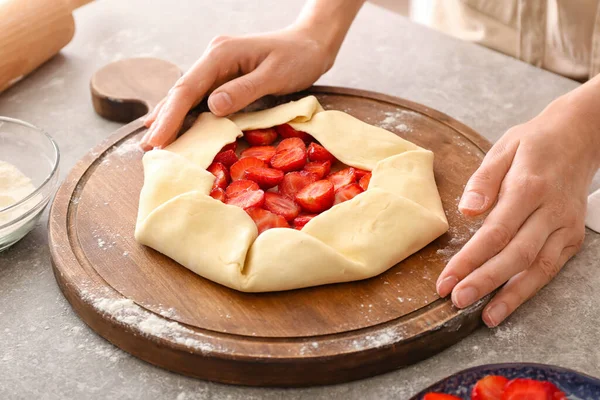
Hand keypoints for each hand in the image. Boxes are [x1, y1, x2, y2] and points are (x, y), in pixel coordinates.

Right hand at [140, 26, 335, 149]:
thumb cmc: (298, 58)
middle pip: (181, 91)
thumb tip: (212, 107)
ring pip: (187, 94)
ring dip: (169, 117)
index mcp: (221, 54)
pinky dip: (185, 111)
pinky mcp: (224, 74)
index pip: (188, 89)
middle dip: (163, 119)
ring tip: (153, 141)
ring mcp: (217, 65)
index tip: (158, 140)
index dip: (171, 116)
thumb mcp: (275, 75)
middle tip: (147, 148)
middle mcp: (213, 57)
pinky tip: (171, 122)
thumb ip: (244, 90)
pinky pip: (199, 95)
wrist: (310, 44)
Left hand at [436, 96, 599, 326]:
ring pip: (538, 267)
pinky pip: (552, 267)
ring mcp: (565, 225)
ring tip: (487, 317)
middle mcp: (551, 210)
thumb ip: (483, 180)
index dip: (470, 260)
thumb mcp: (503, 148)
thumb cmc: (534, 143)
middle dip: (485, 282)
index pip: (495, 232)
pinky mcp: (573, 235)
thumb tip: (467, 211)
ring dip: (511, 295)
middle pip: (516, 254)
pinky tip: (510, 303)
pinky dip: (531, 287)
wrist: (580, 136)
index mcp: (528, 187)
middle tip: (457, 301)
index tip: (446, 279)